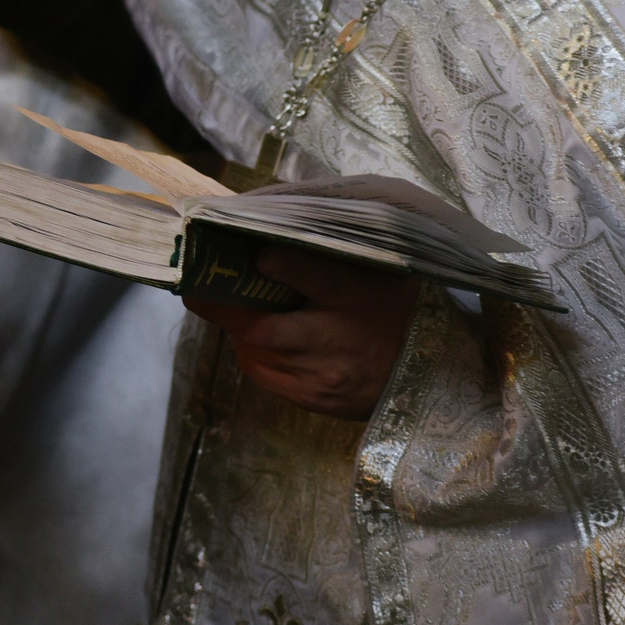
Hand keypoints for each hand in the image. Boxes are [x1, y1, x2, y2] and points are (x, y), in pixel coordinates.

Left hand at [187, 246, 418, 419]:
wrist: (431, 374)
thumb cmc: (398, 309)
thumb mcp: (383, 272)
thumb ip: (338, 251)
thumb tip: (282, 225)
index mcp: (357, 298)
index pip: (316, 277)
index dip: (282, 264)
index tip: (256, 251)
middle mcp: (336, 340)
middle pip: (265, 328)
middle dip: (223, 307)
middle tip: (194, 286)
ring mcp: (322, 376)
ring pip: (257, 352)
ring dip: (235, 329)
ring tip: (222, 305)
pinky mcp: (314, 399)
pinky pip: (265, 376)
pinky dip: (252, 354)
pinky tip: (253, 338)